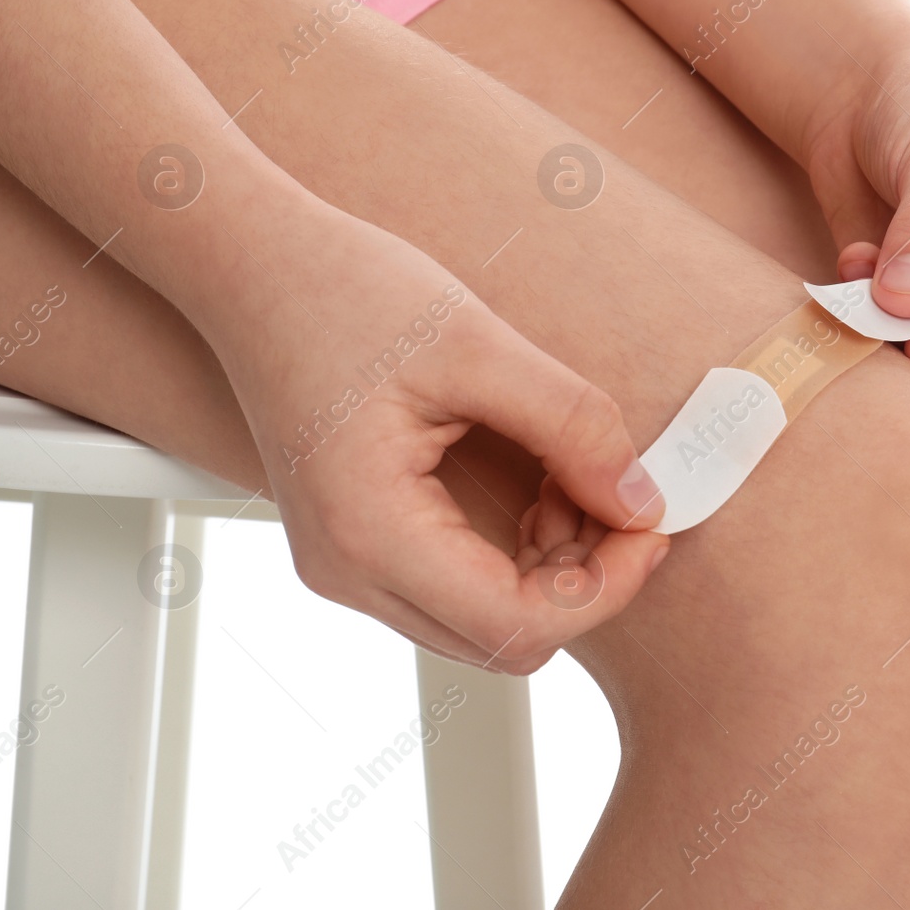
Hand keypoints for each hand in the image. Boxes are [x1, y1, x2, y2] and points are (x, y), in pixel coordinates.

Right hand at [205, 203, 667, 672]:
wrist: (256, 268)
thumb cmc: (347, 293)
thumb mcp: (480, 346)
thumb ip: (572, 428)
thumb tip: (643, 502)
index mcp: (370, 530)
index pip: (517, 624)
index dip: (606, 588)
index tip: (652, 525)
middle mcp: (348, 572)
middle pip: (505, 641)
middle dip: (584, 578)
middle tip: (620, 494)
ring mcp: (347, 567)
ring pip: (486, 623)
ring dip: (553, 566)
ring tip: (572, 474)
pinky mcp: (359, 547)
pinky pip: (460, 589)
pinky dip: (517, 552)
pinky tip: (538, 483)